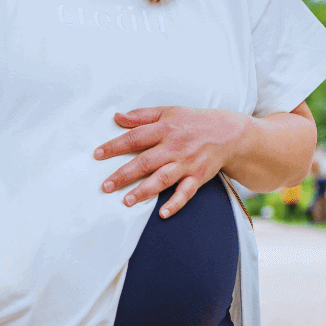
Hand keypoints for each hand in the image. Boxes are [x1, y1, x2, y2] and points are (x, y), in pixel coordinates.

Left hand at [94, 106, 249, 217]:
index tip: (97, 155)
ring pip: (163, 179)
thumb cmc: (194, 122)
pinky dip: (176, 203)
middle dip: (124, 175)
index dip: (114, 146)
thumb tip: (117, 117)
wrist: (229, 133)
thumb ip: (141, 116)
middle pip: (145, 162)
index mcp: (165, 128)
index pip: (135, 138)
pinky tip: (163, 214)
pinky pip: (186, 192)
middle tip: (105, 186)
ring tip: (126, 201)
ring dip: (145, 191)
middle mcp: (175, 147)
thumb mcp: (169, 112)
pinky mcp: (198, 177)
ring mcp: (187, 163)